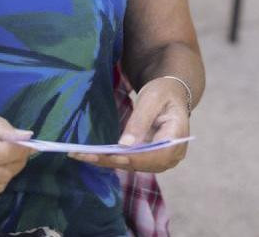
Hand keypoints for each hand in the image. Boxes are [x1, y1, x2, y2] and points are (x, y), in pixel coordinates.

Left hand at [68, 77, 189, 172]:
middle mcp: (172, 155)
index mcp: (177, 138)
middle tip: (84, 155)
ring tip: (81, 155)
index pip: (155, 155)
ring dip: (107, 162)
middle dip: (111, 161)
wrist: (170, 95)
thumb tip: (124, 146)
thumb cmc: (163, 93)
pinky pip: (130, 162)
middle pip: (141, 164)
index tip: (108, 155)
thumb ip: (140, 121)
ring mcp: (161, 160)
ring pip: (133, 166)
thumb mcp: (152, 99)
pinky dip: (111, 159)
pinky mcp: (149, 159)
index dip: (132, 158)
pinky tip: (92, 155)